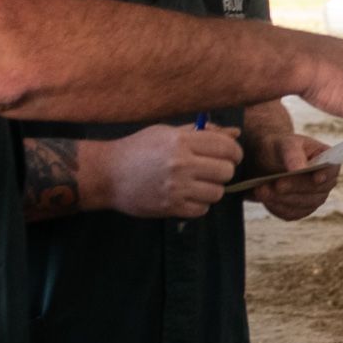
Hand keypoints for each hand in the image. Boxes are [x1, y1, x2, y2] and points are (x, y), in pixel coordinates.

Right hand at [85, 122, 239, 219]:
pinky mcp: (171, 207)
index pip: (227, 147)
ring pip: (217, 192)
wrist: (108, 174)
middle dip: (223, 170)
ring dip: (211, 188)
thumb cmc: (138, 149)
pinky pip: (202, 209)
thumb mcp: (167, 133)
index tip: (229, 155)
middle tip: (212, 169)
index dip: (234, 152)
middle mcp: (181, 164)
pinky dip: (199, 203)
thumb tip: (235, 133)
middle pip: (226, 171)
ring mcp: (176, 188)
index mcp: (181, 141)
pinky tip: (187, 195)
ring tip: (197, 183)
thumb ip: (201, 133)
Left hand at [249, 132, 340, 220]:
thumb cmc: (281, 148)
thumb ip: (293, 154)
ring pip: (304, 205)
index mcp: (327, 159)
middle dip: (295, 188)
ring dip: (282, 199)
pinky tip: (265, 199)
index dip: (326, 175)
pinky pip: (292, 214)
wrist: (268, 160)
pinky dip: (278, 208)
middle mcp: (326, 182)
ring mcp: (315, 198)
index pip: (331, 169)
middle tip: (277, 184)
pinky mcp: (301, 210)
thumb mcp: (285, 144)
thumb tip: (300, 168)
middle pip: (317, 191)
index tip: (316, 178)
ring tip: (261, 190)